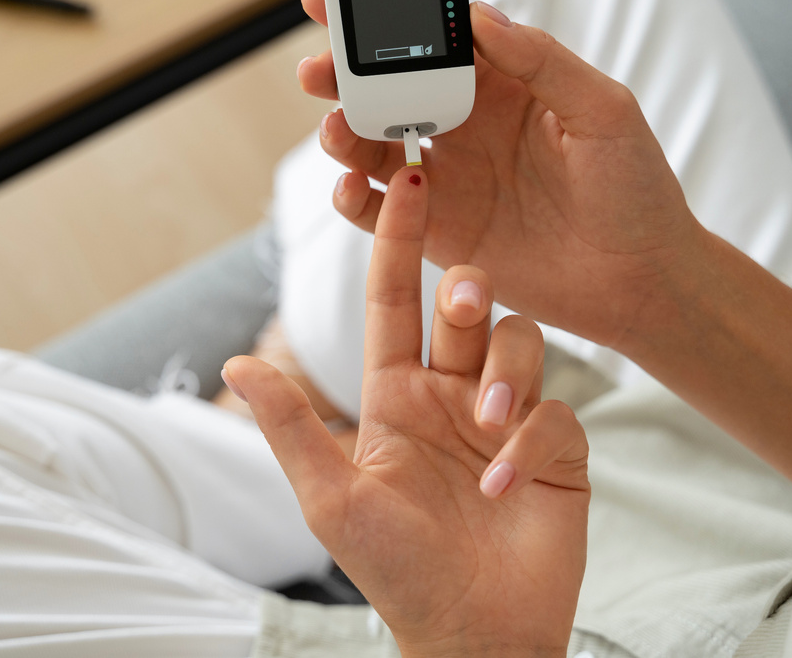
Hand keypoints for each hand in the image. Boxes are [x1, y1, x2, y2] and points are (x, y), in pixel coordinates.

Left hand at [222, 166, 588, 656]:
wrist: (472, 632)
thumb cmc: (395, 570)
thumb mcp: (332, 498)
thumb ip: (292, 427)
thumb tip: (236, 365)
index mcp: (395, 395)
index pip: (394, 301)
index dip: (398, 241)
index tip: (408, 179)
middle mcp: (452, 395)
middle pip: (466, 307)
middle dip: (465, 291)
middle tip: (461, 300)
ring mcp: (505, 418)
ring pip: (518, 341)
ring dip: (505, 370)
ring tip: (486, 426)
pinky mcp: (556, 449)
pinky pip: (555, 412)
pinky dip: (531, 438)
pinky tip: (504, 483)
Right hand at [297, 0, 791, 517]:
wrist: (641, 282)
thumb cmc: (636, 190)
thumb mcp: (604, 112)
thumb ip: (543, 61)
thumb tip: (480, 14)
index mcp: (503, 84)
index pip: (434, 40)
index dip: (387, 18)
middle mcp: (465, 126)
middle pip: (388, 89)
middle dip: (345, 74)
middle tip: (316, 69)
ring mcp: (447, 179)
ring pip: (373, 147)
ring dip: (343, 134)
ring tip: (336, 130)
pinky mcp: (437, 232)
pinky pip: (378, 212)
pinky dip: (353, 197)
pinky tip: (349, 186)